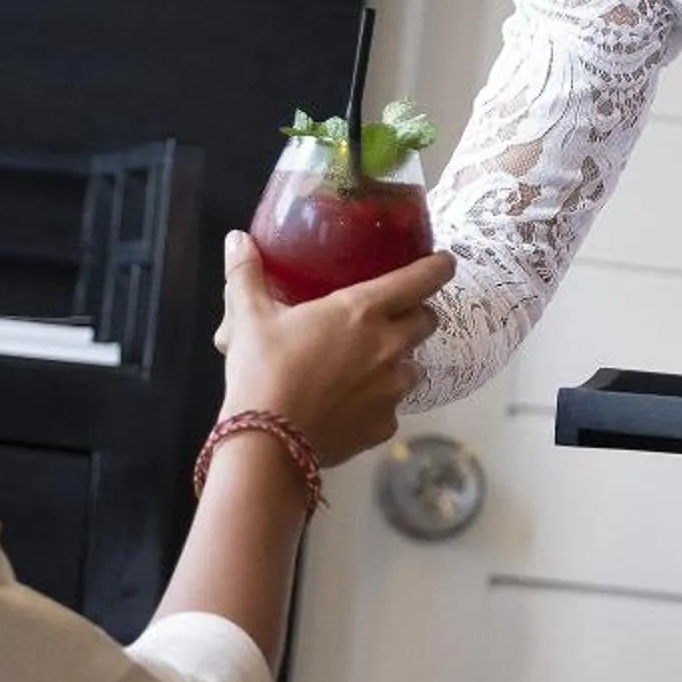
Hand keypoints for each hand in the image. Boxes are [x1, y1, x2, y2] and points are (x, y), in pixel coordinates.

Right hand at [216, 232, 453, 466]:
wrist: (268, 442)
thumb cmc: (263, 369)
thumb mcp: (250, 318)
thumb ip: (246, 275)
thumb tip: (237, 239)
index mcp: (362, 310)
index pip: (420, 280)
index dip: (437, 268)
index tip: (444, 263)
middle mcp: (388, 346)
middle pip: (426, 322)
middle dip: (417, 314)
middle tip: (394, 315)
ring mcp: (391, 390)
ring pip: (413, 367)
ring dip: (398, 361)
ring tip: (368, 366)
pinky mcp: (384, 426)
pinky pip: (391, 408)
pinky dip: (378, 403)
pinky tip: (351, 406)